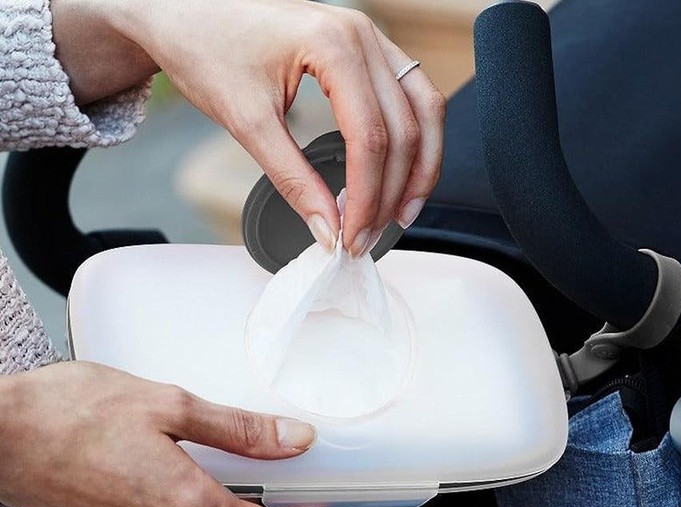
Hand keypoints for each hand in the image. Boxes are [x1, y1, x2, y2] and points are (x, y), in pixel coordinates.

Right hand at [0, 362, 320, 506]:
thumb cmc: (71, 412)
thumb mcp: (170, 406)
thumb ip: (239, 431)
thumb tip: (293, 441)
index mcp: (188, 504)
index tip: (314, 506)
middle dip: (243, 491)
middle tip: (246, 451)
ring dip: (199, 488)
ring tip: (179, 442)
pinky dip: (165, 493)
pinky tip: (145, 458)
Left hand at [52, 0, 445, 254]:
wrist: (184, 9)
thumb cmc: (206, 47)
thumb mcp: (247, 122)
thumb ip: (292, 180)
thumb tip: (327, 229)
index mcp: (333, 44)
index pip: (370, 137)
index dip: (367, 197)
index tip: (352, 237)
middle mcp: (362, 35)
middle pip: (405, 129)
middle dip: (393, 192)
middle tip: (369, 236)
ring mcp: (371, 38)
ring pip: (424, 111)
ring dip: (419, 168)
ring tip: (400, 214)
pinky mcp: (368, 50)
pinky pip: (413, 98)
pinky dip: (415, 142)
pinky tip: (403, 176)